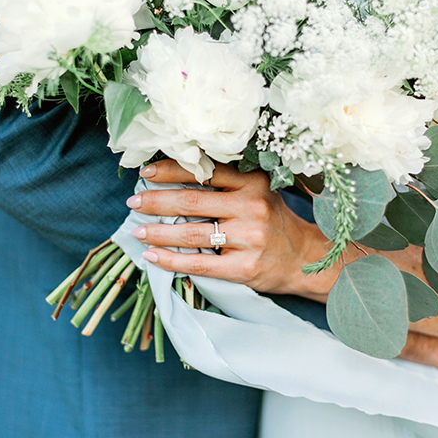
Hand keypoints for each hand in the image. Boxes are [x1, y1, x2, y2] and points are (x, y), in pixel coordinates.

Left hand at [128, 159, 340, 299]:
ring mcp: (249, 238)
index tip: (146, 172)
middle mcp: (252, 206)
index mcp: (253, 182)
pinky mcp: (244, 268)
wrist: (303, 258)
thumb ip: (226, 182)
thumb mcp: (257, 192)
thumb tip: (172, 176)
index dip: (171, 170)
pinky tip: (152, 257)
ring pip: (192, 233)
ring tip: (137, 232)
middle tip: (133, 202)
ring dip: (158, 233)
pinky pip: (199, 264)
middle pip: (192, 201)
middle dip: (156, 201)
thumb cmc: (271, 221)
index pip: (205, 171)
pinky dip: (171, 261)